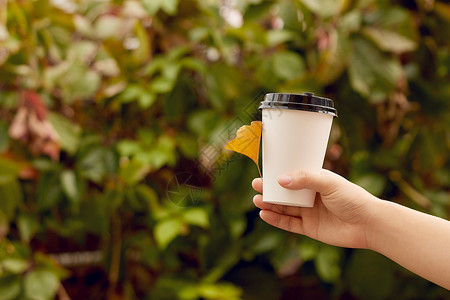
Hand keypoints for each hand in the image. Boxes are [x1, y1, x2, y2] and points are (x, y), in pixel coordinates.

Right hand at [252, 169, 377, 248]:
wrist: (369, 224)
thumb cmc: (352, 198)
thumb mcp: (329, 183)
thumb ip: (305, 179)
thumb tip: (280, 180)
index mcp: (315, 181)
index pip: (292, 177)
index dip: (277, 175)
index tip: (263, 173)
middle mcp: (310, 196)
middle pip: (285, 194)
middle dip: (269, 190)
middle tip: (255, 186)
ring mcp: (309, 213)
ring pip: (284, 208)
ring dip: (270, 205)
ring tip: (257, 200)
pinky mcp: (309, 228)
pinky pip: (289, 224)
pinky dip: (276, 220)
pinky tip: (265, 214)